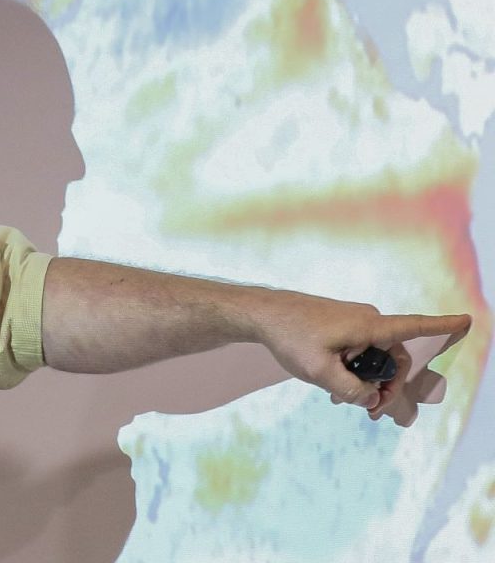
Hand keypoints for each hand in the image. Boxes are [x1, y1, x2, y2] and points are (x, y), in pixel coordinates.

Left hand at [251, 289, 469, 423]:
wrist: (261, 314)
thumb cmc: (289, 336)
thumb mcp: (319, 372)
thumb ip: (352, 390)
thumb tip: (372, 399)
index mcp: (369, 326)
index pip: (414, 327)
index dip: (443, 326)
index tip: (468, 320)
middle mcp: (367, 320)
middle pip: (395, 358)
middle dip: (388, 386)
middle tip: (372, 413)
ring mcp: (354, 321)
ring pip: (375, 357)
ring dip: (368, 381)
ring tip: (346, 402)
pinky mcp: (342, 325)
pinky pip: (360, 350)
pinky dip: (354, 370)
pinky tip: (337, 389)